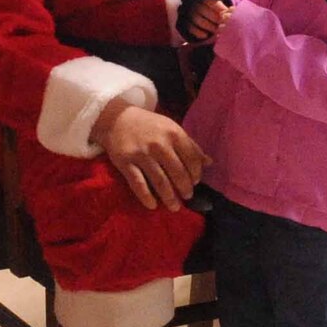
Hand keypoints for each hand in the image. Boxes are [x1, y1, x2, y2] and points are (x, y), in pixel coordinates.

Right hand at [93, 102, 207, 211]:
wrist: (117, 119)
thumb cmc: (149, 125)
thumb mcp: (171, 129)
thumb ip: (190, 145)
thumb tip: (210, 162)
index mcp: (173, 134)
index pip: (192, 158)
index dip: (196, 173)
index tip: (195, 182)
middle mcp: (159, 144)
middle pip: (177, 172)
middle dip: (185, 188)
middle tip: (187, 196)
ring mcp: (142, 154)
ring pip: (160, 181)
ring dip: (169, 197)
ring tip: (175, 207)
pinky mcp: (125, 163)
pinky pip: (138, 184)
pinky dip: (146, 197)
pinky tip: (152, 206)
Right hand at [184, 0, 231, 41]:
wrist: (194, 12)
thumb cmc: (210, 10)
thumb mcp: (215, 5)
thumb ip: (222, 8)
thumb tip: (232, 10)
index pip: (209, 1)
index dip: (219, 8)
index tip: (226, 13)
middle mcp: (191, 3)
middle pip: (203, 10)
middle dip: (215, 19)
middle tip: (222, 24)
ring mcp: (186, 13)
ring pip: (197, 20)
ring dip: (208, 26)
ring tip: (216, 30)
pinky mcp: (182, 23)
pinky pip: (190, 28)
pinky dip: (199, 33)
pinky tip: (206, 35)